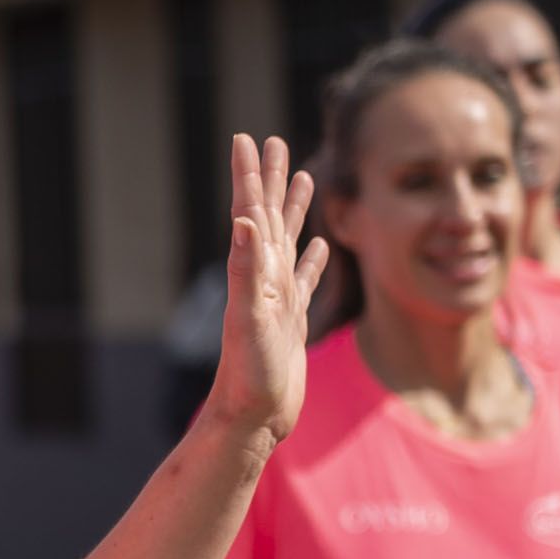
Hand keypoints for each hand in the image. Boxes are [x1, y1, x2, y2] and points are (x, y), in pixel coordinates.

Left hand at [204, 135, 325, 449]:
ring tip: (302, 176)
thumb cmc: (250, 376)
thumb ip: (246, 269)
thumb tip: (242, 219)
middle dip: (271, 178)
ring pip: (288, 242)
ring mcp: (279, 299)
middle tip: (272, 140)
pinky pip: (305, 280)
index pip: (251, 211)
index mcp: (254, 273)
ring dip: (291, 209)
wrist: (252, 420)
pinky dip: (312, 260)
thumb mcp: (250, 319)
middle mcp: (264, 280)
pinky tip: (317, 246)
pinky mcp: (292, 321)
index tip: (246, 138)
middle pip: (268, 216)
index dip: (249, 175)